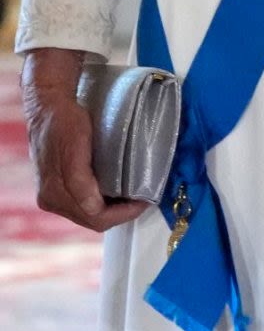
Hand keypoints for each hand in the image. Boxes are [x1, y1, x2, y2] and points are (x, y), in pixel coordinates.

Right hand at [21, 49, 145, 234]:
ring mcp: (53, 195)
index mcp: (55, 192)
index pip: (96, 217)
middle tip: (144, 199)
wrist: (49, 109)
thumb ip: (80, 182)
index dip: (125, 213)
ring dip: (113, 210)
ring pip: (89, 215)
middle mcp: (51, 199)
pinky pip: (84, 205)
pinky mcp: (57, 188)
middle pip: (93, 220)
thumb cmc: (65, 124)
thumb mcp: (76, 148)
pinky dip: (103, 203)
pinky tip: (116, 193)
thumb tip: (92, 208)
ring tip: (133, 197)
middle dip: (121, 213)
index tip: (146, 200)